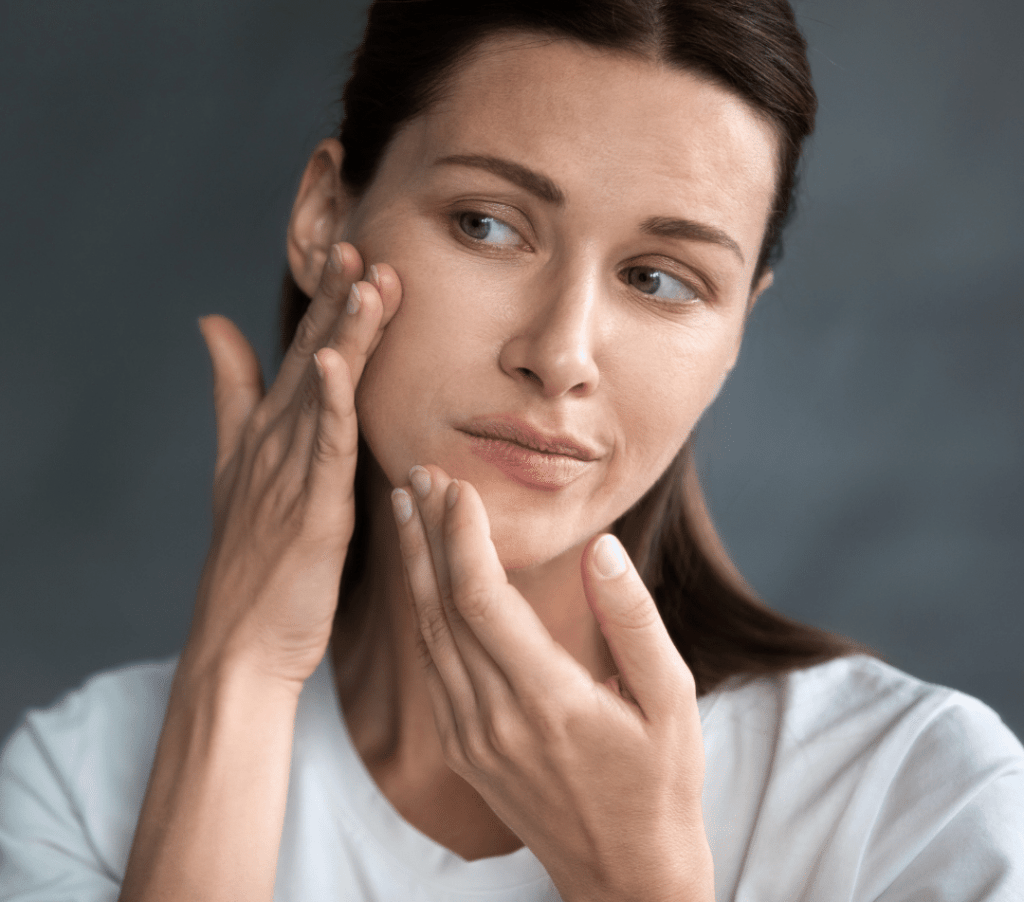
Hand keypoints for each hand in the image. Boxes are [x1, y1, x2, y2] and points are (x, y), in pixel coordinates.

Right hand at [186, 244, 400, 690]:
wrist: (239, 644)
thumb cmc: (250, 562)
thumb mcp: (235, 467)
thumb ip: (231, 394)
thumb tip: (212, 324)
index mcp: (269, 434)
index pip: (303, 354)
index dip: (327, 304)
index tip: (353, 253)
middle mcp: (276, 444)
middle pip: (312, 360)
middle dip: (337, 302)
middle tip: (360, 245)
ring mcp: (290, 475)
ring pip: (324, 392)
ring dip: (344, 335)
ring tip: (365, 280)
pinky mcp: (310, 510)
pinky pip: (324, 448)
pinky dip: (330, 403)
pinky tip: (334, 362)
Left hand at [391, 466, 713, 901]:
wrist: (624, 878)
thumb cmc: (660, 785)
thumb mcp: (672, 700)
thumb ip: (633, 620)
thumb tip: (600, 549)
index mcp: (547, 700)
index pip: (481, 599)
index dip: (460, 536)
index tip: (457, 485)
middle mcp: (495, 719)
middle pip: (441, 608)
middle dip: (426, 534)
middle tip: (418, 474)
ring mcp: (471, 738)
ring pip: (427, 635)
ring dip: (413, 567)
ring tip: (406, 510)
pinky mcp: (464, 749)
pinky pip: (432, 667)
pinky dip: (421, 611)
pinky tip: (420, 578)